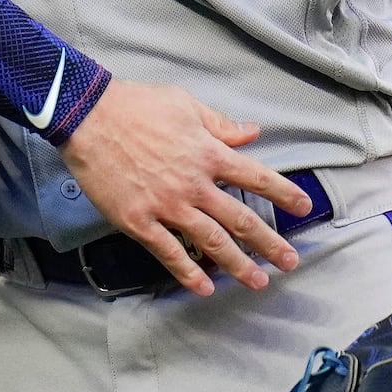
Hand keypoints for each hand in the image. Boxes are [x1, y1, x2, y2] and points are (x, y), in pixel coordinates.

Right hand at [57, 82, 309, 295]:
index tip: (303, 207)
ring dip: (237, 265)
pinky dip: (187, 273)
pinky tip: (204, 288)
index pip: (257, 177)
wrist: (87, 116)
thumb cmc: (136, 105)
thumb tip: (252, 133)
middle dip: (269, 243)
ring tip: (257, 282)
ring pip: (211, 242)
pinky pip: (168, 252)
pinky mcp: (138, 221)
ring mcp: (167, 206)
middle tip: (289, 262)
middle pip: (240, 219)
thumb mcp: (185, 104)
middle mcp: (194, 184)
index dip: (284, 194)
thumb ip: (221, 124)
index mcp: (209, 153)